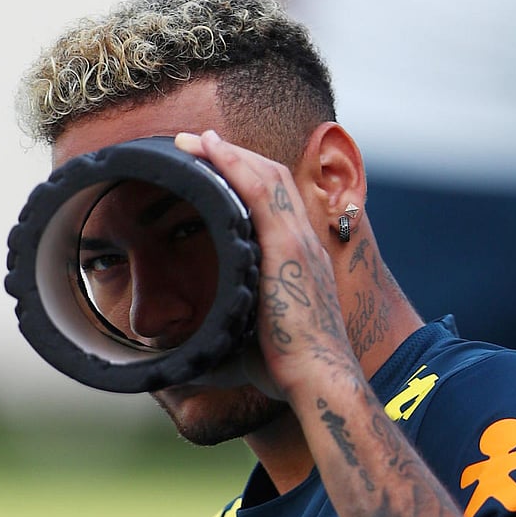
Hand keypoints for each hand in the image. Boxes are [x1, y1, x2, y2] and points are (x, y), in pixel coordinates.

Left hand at [175, 131, 358, 398]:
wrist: (320, 377)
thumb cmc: (291, 367)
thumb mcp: (262, 333)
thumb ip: (238, 321)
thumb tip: (202, 340)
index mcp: (302, 258)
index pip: (278, 202)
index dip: (250, 176)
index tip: (219, 165)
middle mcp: (305, 240)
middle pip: (274, 179)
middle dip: (237, 155)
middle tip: (200, 142)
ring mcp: (298, 241)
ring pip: (267, 176)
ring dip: (229, 152)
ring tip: (196, 140)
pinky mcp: (287, 248)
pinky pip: (259, 192)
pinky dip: (234, 164)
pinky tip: (210, 149)